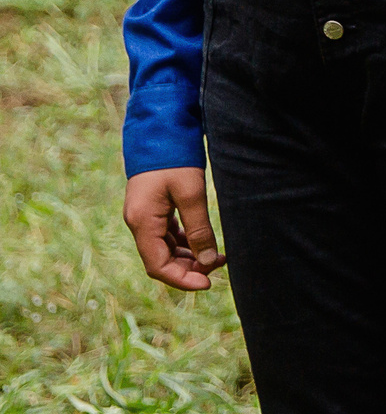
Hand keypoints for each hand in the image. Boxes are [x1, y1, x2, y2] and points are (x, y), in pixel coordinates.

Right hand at [123, 168, 224, 290]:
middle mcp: (138, 223)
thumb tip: (207, 261)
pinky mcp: (152, 209)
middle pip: (161, 260)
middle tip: (219, 267)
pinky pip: (167, 235)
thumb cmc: (174, 158)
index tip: (208, 284)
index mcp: (142, 223)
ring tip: (217, 256)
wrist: (159, 129)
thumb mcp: (191, 193)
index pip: (158, 266)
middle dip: (189, 268)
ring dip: (188, 256)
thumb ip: (199, 228)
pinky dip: (185, 242)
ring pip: (165, 248)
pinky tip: (204, 242)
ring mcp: (144, 216)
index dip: (182, 279)